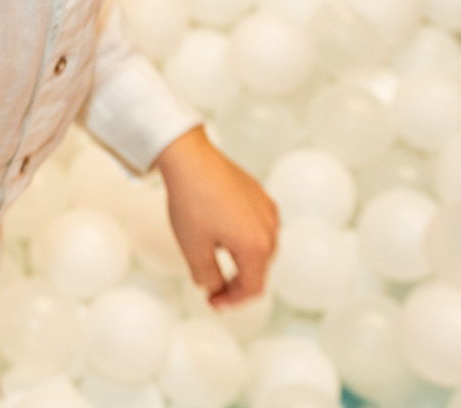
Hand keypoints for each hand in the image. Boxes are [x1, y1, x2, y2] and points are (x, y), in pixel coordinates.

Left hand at [153, 126, 278, 307]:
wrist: (190, 158)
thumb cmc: (191, 202)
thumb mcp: (193, 248)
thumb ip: (207, 277)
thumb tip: (214, 287)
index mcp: (257, 248)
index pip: (252, 289)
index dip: (232, 301)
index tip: (212, 302)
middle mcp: (270, 230)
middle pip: (258, 269)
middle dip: (236, 281)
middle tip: (212, 286)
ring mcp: (267, 210)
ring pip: (259, 247)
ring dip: (240, 258)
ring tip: (213, 254)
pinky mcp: (259, 194)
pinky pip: (257, 225)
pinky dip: (242, 236)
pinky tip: (219, 229)